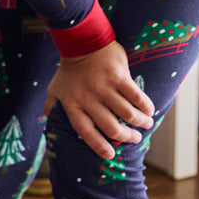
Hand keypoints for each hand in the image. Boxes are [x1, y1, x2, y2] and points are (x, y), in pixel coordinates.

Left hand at [44, 41, 154, 160]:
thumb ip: (52, 106)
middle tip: (135, 138)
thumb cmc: (69, 70)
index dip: (98, 145)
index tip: (110, 155)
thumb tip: (49, 121)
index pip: (85, 131)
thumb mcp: (55, 89)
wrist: (81, 42)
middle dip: (126, 136)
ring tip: (146, 124)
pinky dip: (145, 106)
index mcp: (73, 105)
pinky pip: (136, 96)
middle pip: (111, 127)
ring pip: (127, 114)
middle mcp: (89, 99)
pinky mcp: (119, 77)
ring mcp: (104, 88)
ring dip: (140, 122)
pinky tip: (149, 110)